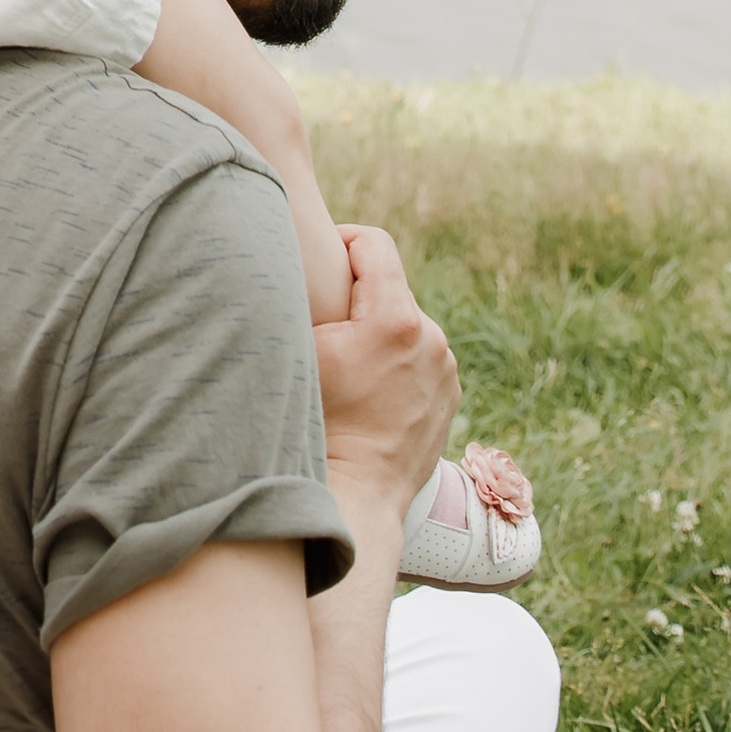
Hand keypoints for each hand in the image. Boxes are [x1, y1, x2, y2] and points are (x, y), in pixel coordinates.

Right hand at [315, 225, 459, 518]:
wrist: (356, 492)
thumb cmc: (317, 422)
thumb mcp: (298, 354)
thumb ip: (301, 303)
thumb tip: (280, 264)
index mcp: (394, 319)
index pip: (373, 243)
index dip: (342, 239)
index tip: (321, 255)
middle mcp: (430, 336)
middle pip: (389, 286)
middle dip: (357, 295)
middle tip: (322, 319)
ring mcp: (445, 366)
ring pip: (406, 323)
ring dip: (378, 330)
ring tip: (347, 362)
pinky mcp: (451, 391)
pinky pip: (421, 356)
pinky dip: (397, 360)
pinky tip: (370, 387)